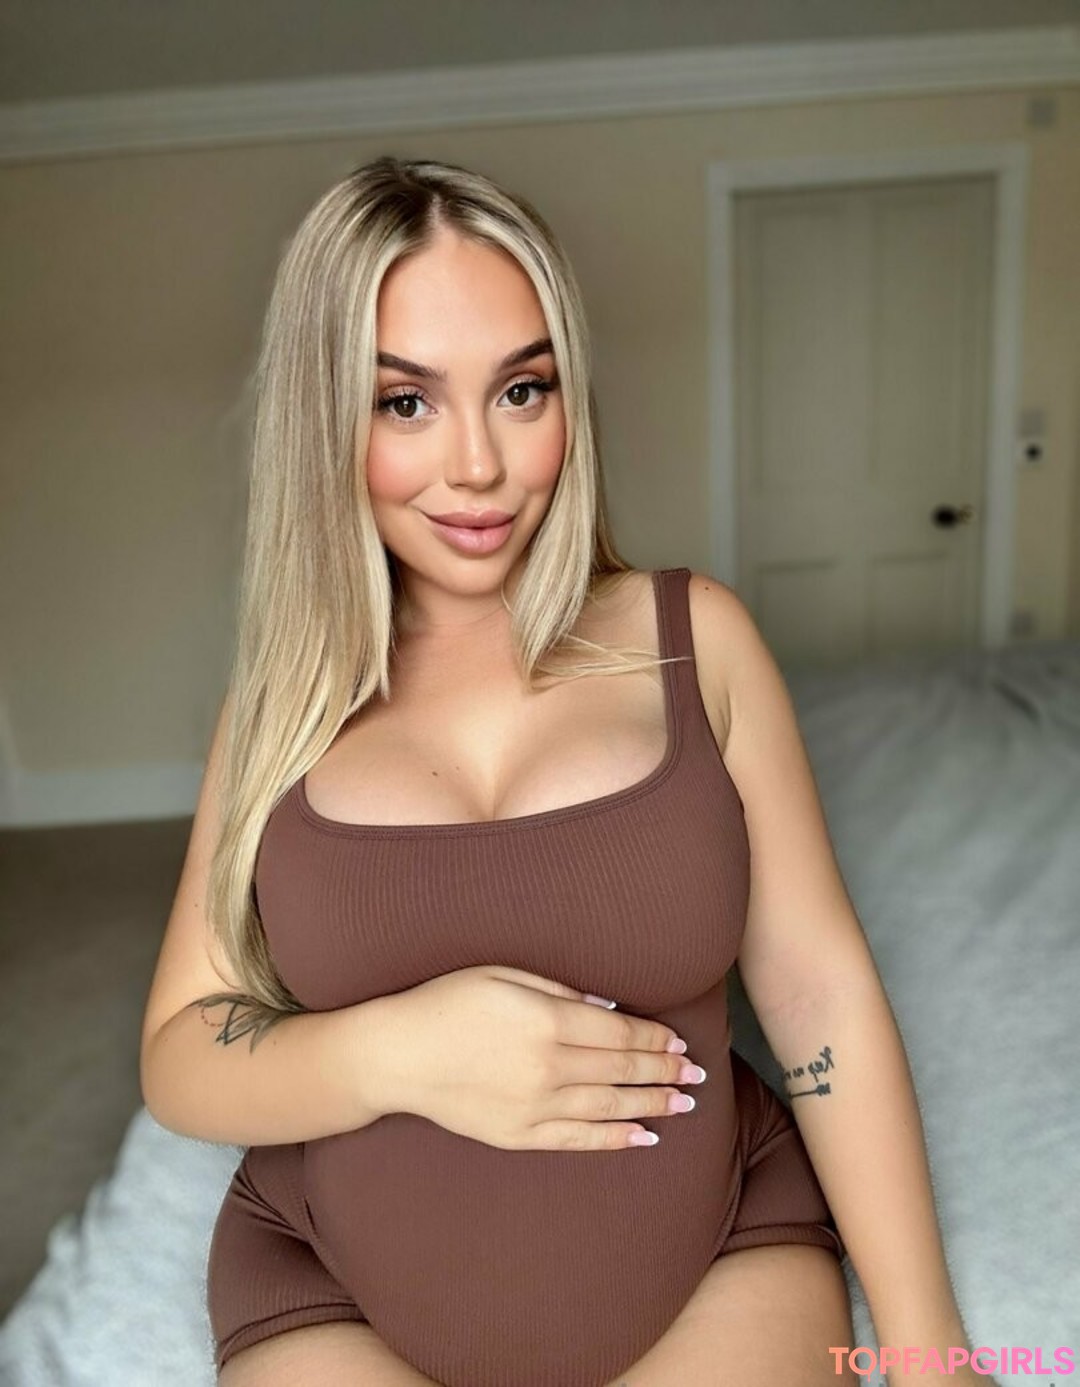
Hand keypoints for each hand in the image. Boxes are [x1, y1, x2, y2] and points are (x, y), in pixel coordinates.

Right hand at [367, 964, 702, 1150]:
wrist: (397, 1055)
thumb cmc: (447, 1002)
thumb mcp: (502, 974)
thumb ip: (559, 990)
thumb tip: (609, 1009)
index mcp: (547, 1022)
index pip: (619, 1034)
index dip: (655, 1039)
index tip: (680, 1042)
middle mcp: (548, 1068)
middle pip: (622, 1071)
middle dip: (665, 1071)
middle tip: (698, 1074)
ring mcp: (534, 1107)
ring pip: (610, 1108)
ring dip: (653, 1105)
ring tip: (684, 1103)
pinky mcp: (518, 1135)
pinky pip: (579, 1140)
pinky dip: (616, 1139)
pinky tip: (644, 1137)